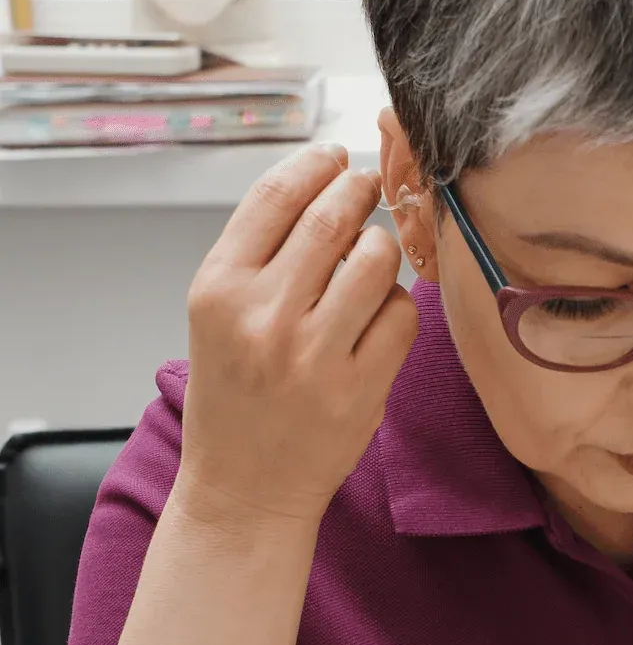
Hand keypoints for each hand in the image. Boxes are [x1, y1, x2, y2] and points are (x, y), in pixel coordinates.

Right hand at [180, 143, 418, 528]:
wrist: (245, 487)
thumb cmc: (234, 397)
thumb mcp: (218, 315)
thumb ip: (260, 255)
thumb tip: (320, 185)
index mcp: (218, 289)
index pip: (273, 197)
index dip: (312, 165)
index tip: (333, 157)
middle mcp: (264, 316)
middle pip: (331, 218)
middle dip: (359, 190)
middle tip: (369, 185)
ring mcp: (315, 354)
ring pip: (375, 259)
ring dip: (382, 246)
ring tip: (372, 257)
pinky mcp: (359, 388)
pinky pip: (401, 315)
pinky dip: (397, 304)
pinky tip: (379, 314)